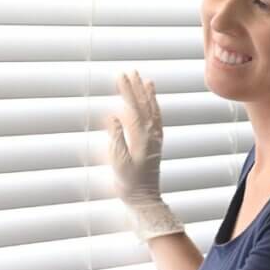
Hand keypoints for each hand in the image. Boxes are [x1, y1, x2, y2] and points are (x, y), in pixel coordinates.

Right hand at [106, 70, 163, 205]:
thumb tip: (113, 115)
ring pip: (152, 110)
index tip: (120, 76)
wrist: (144, 197)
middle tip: (129, 71)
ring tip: (145, 79)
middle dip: (136, 87)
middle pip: (144, 105)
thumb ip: (116, 137)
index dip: (127, 91)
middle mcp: (152, 134)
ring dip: (147, 94)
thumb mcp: (119, 161)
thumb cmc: (129, 182)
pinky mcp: (155, 142)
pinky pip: (156, 119)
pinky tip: (151, 101)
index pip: (134, 108)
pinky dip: (154, 107)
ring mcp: (155, 138)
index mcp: (142, 137)